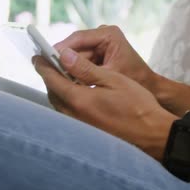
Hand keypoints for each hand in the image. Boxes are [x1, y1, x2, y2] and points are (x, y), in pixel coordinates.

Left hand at [34, 47, 176, 159]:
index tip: (37, 56)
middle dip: (48, 77)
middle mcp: (74, 116)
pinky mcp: (86, 132)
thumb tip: (64, 55)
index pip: (52, 80)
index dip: (43, 66)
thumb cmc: (137, 105)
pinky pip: (67, 114)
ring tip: (61, 76)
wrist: (152, 134)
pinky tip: (75, 94)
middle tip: (48, 63)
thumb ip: (85, 68)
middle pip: (52, 93)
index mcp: (80, 100)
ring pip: (59, 105)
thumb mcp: (113, 79)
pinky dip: (66, 100)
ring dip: (57, 89)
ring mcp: (79, 127)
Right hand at [53, 25, 157, 93]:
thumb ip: (85, 68)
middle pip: (75, 47)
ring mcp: (100, 44)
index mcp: (109, 34)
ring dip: (68, 68)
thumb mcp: (109, 74)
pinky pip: (81, 62)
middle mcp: (103, 35)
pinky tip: (67, 82)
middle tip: (47, 72)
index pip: (78, 38)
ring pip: (76, 56)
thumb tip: (62, 60)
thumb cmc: (135, 79)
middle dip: (63, 61)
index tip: (47, 59)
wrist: (150, 87)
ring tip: (56, 80)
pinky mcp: (98, 54)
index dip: (61, 49)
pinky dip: (75, 72)